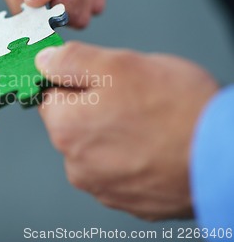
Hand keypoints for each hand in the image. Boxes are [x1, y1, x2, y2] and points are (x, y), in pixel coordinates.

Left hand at [35, 42, 217, 219]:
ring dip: (114, 135)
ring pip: (98, 148)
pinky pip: (120, 170)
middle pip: (75, 123)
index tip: (97, 79)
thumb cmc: (176, 110)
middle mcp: (76, 163)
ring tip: (149, 124)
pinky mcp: (127, 200)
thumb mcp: (117, 64)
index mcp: (65, 127)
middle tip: (133, 98)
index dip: (75, 81)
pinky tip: (154, 147)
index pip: (51, 96)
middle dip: (96, 108)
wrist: (224, 158)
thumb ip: (71, 61)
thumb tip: (44, 60)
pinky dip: (132, 158)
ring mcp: (102, 186)